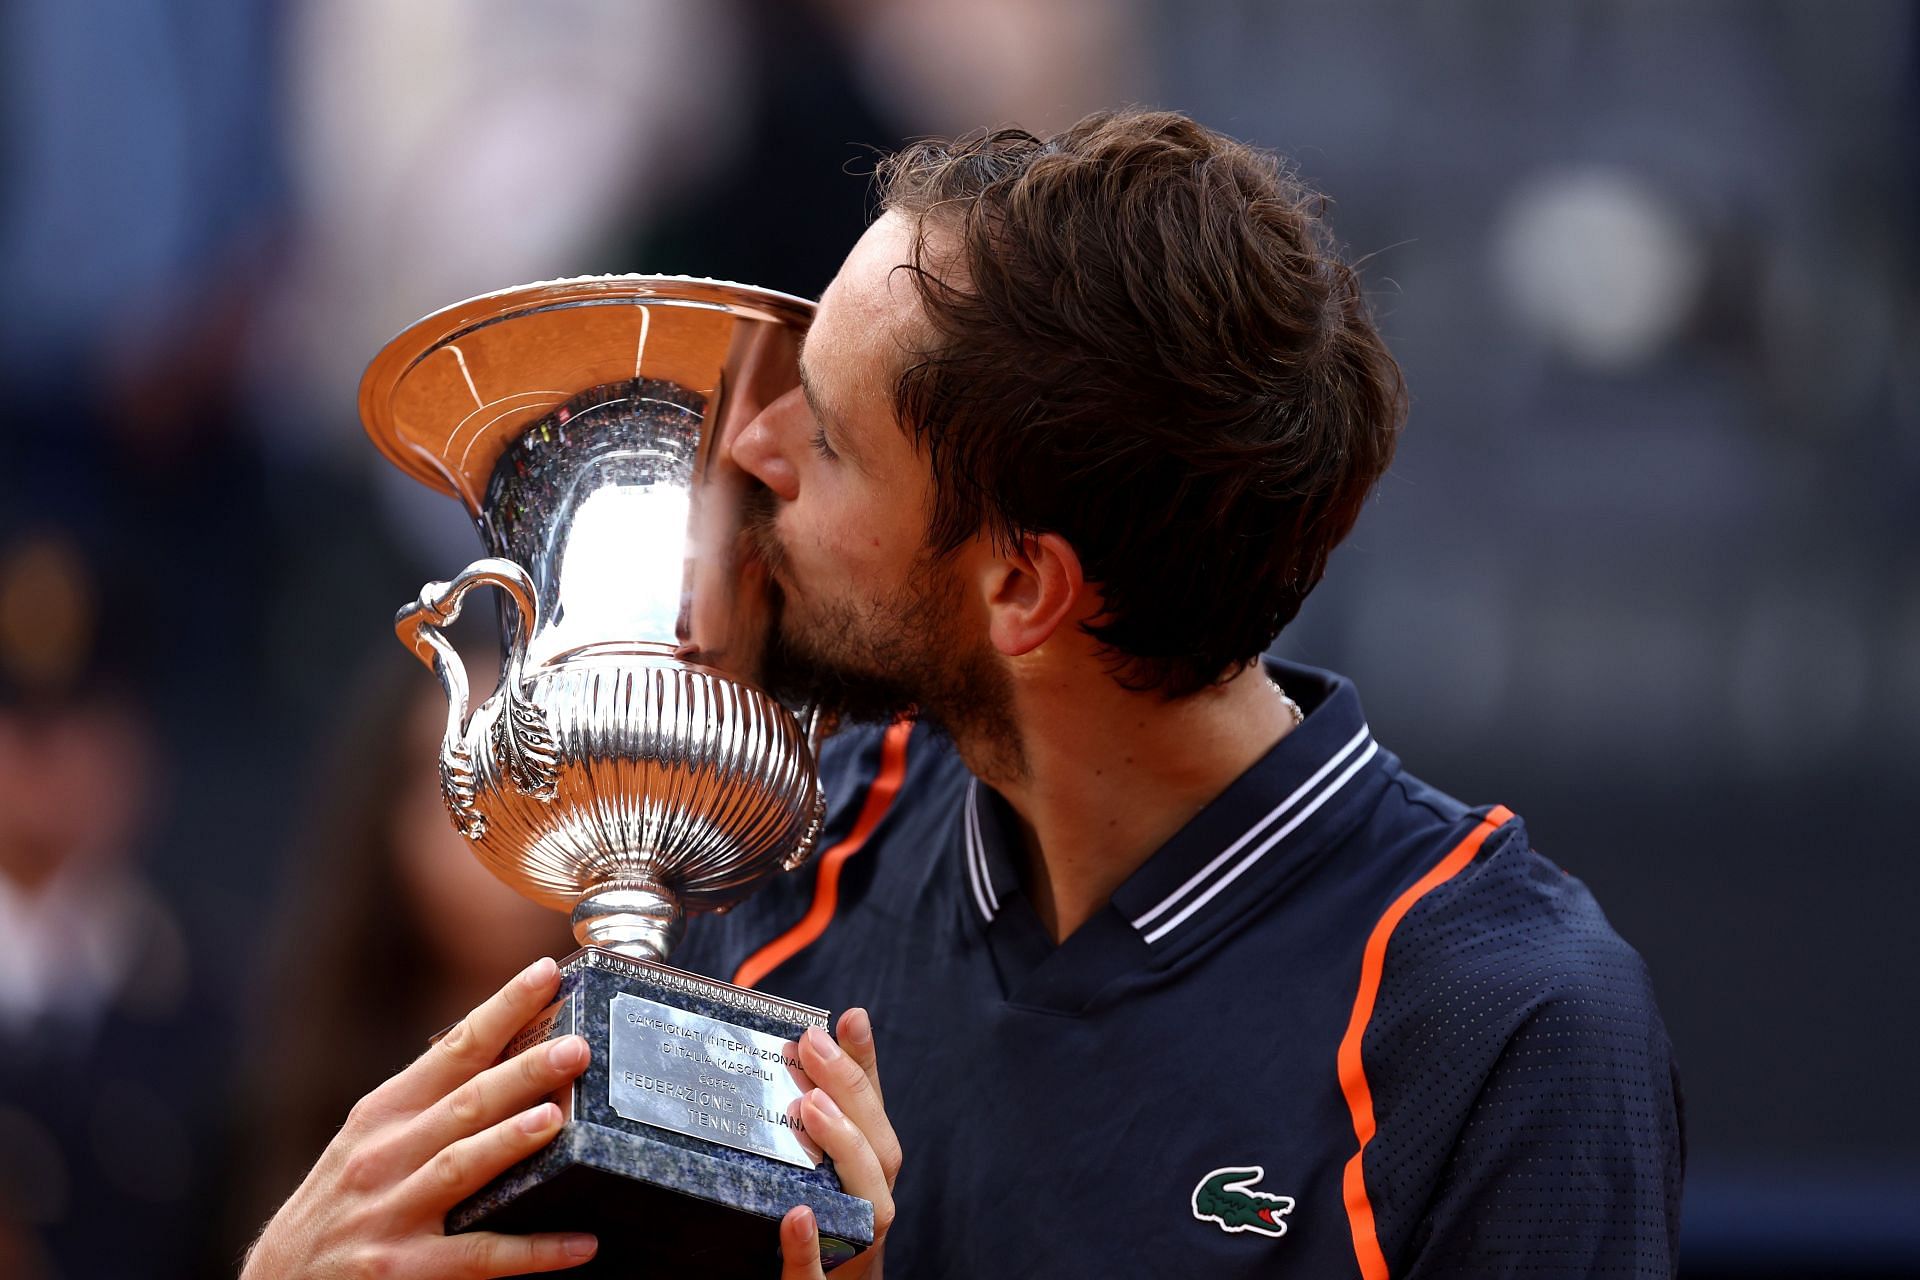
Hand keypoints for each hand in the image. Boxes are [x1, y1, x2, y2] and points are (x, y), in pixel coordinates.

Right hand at [241, 957, 595, 1278]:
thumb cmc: (339, 1204)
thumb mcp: (368, 1142)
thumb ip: (429, 1108)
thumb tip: (514, 1066)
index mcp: (383, 1114)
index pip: (452, 1051)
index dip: (501, 1010)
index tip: (545, 974)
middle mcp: (384, 1156)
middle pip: (466, 1104)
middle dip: (523, 1072)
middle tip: (575, 1047)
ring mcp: (391, 1214)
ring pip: (461, 1168)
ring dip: (510, 1141)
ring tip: (556, 1119)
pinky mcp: (400, 1270)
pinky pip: (477, 1256)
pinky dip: (532, 1251)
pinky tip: (580, 1243)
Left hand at [777, 1008, 900, 1279]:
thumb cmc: (819, 1234)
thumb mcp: (819, 1173)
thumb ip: (814, 1123)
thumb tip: (796, 1050)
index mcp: (868, 1179)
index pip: (874, 1117)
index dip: (866, 1066)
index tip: (850, 1017)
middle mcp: (871, 1210)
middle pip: (879, 1155)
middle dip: (852, 1096)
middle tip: (814, 1048)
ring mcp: (852, 1252)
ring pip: (872, 1207)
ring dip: (846, 1153)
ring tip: (813, 1107)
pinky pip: (815, 1276)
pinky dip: (807, 1248)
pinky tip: (795, 1216)